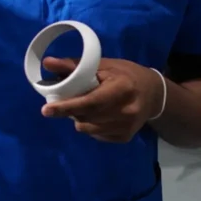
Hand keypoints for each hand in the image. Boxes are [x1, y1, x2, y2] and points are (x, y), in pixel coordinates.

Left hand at [40, 57, 164, 143]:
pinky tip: (97, 114)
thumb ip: (74, 65)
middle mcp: (126, 111)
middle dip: (69, 110)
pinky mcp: (125, 137)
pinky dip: (89, 125)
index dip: (67, 107)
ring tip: (84, 105)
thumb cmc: (125, 74)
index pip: (90, 102)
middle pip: (87, 117)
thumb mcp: (102, 64)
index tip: (46, 110)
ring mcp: (127, 127)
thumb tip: (47, 63)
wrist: (154, 94)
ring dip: (79, 118)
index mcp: (122, 89)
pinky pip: (96, 135)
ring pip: (88, 129)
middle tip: (62, 102)